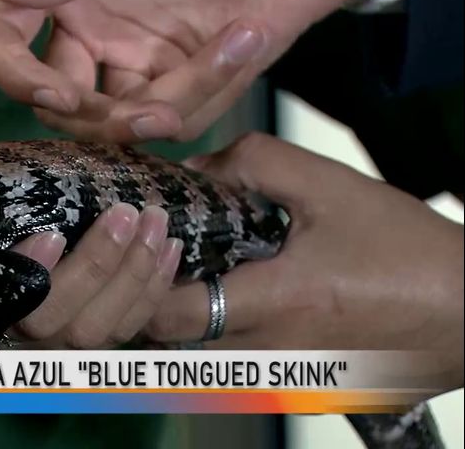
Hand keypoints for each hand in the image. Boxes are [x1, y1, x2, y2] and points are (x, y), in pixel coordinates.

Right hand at [0, 0, 371, 142]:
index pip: (0, 41)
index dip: (13, 75)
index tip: (56, 94)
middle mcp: (90, 40)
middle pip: (56, 105)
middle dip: (98, 118)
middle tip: (149, 112)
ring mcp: (133, 69)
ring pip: (117, 122)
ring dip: (171, 101)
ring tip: (234, 39)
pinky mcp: (178, 92)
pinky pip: (176, 114)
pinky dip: (212, 80)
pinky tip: (243, 35)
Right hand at [0, 103, 182, 348]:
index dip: (28, 277)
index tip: (50, 235)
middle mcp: (7, 330)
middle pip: (60, 322)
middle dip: (99, 268)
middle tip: (129, 213)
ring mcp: (48, 337)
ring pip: (99, 330)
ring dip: (134, 278)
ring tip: (157, 222)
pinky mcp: (82, 330)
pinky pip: (124, 327)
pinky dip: (151, 291)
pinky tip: (170, 247)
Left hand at [142, 133, 463, 389]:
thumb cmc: (407, 252)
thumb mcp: (332, 186)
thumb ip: (257, 163)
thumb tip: (198, 168)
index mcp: (276, 304)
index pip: (168, 315)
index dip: (141, 282)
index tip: (148, 245)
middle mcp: (269, 354)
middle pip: (174, 338)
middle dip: (157, 295)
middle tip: (163, 252)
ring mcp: (281, 378)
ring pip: (201, 353)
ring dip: (189, 314)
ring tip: (199, 267)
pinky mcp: (295, 386)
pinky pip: (235, 362)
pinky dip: (222, 331)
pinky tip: (239, 293)